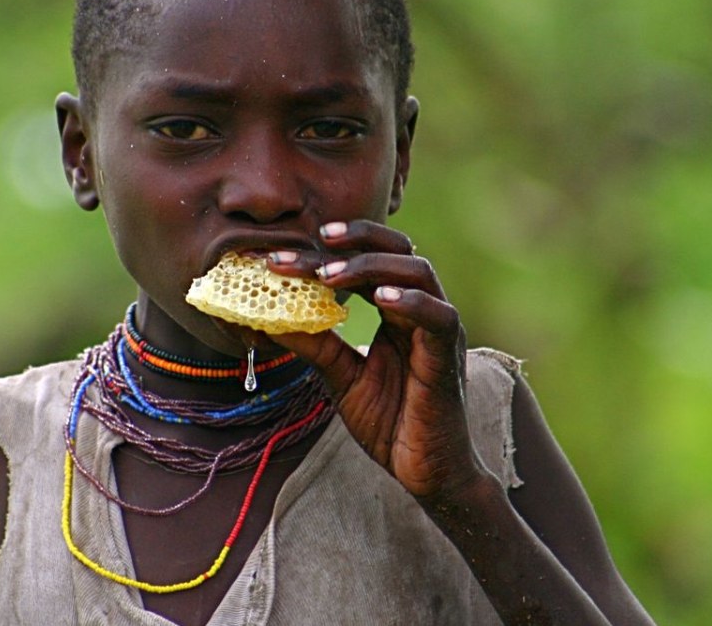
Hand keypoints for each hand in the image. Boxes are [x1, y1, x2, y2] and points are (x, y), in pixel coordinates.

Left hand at [268, 220, 483, 499]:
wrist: (426, 472)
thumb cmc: (390, 422)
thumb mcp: (340, 376)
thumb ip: (312, 344)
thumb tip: (263, 320)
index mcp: (395, 311)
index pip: (366, 262)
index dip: (329, 252)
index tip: (282, 254)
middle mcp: (420, 309)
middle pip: (396, 250)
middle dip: (355, 240)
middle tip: (314, 239)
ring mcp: (438, 329)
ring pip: (418, 271)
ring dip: (373, 266)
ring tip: (331, 274)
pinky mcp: (448, 355)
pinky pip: (438, 316)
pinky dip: (412, 302)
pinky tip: (382, 298)